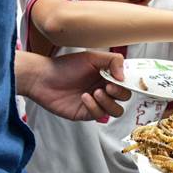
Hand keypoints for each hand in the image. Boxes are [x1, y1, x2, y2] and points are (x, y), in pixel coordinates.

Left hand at [16, 50, 130, 120]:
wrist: (43, 77)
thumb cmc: (66, 65)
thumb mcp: (92, 57)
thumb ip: (113, 61)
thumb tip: (124, 76)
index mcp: (109, 76)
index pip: (128, 83)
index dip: (129, 83)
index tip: (122, 80)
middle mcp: (105, 90)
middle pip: (125, 98)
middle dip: (119, 93)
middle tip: (108, 86)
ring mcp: (96, 103)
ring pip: (115, 110)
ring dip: (108, 102)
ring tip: (95, 92)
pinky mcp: (85, 113)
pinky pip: (98, 115)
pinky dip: (94, 106)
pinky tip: (84, 97)